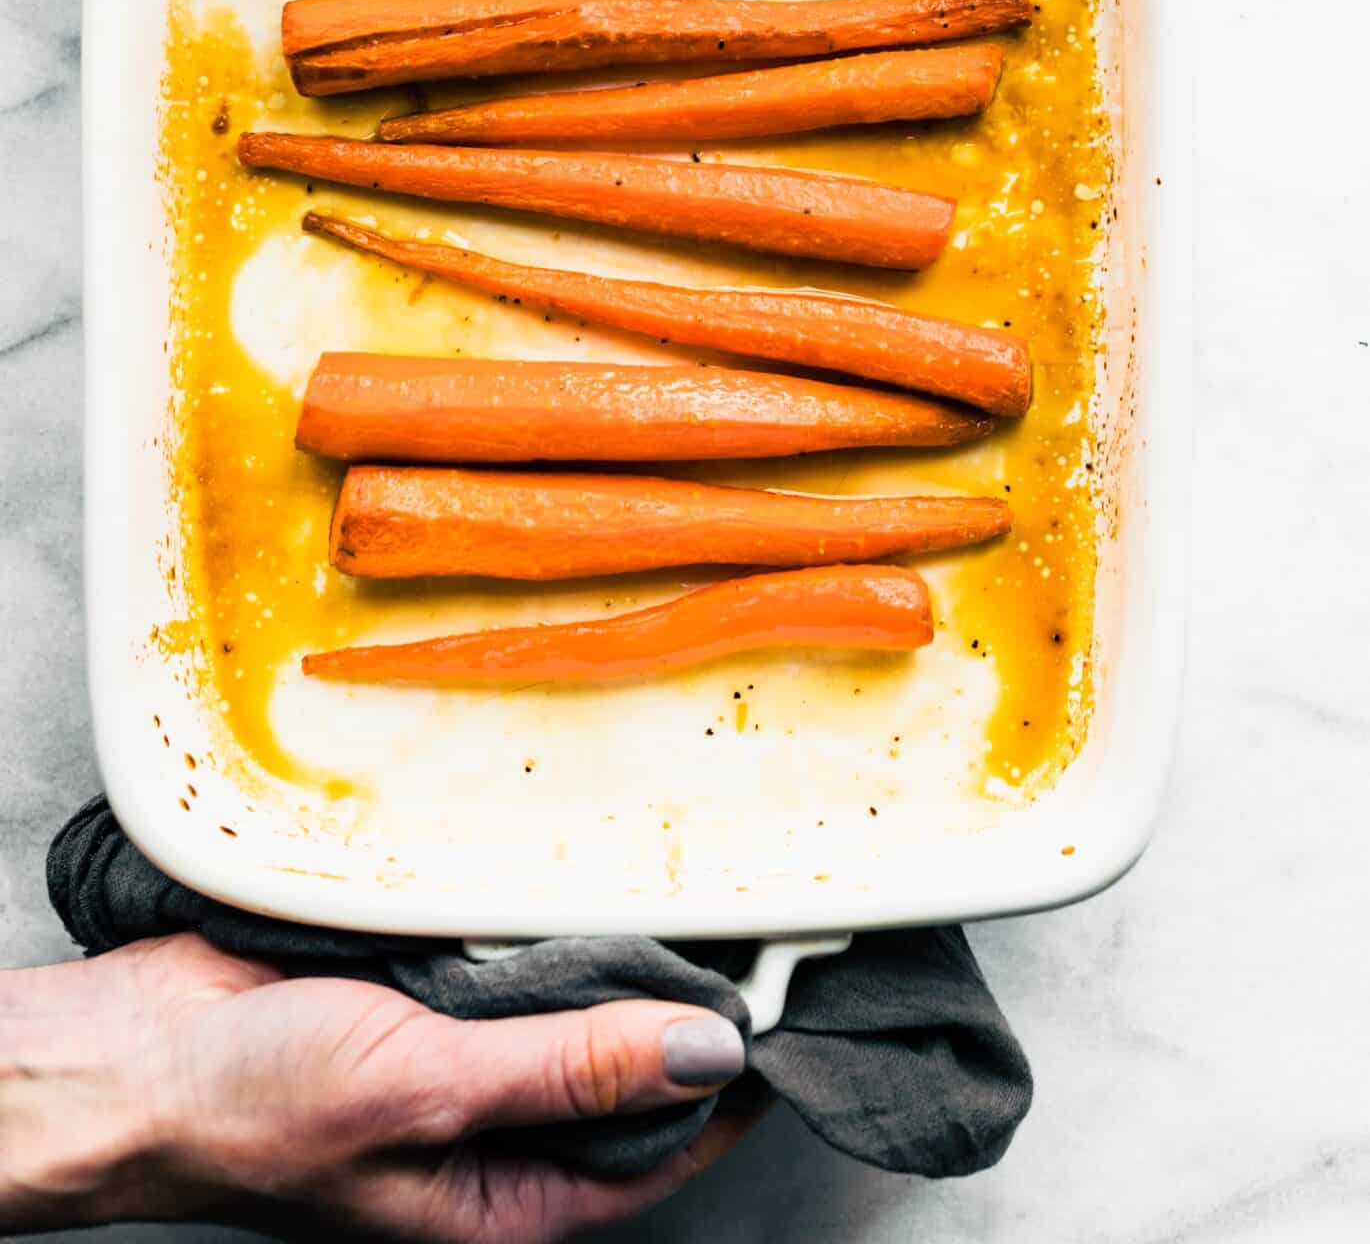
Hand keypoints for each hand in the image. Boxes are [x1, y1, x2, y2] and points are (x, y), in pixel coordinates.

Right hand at [0, 931, 751, 1238]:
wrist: (138, 1049)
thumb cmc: (256, 1109)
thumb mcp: (428, 1093)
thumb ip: (569, 1070)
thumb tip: (710, 1051)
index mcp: (508, 1195)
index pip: (663, 1147)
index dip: (732, 1081)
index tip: (794, 1002)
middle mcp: (500, 1128)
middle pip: (629, 1069)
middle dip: (685, 1004)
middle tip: (755, 918)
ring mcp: (469, 1050)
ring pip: (581, 1001)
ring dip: (621, 949)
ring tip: (691, 882)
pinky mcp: (434, 983)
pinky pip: (518, 950)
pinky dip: (551, 913)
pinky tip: (586, 867)